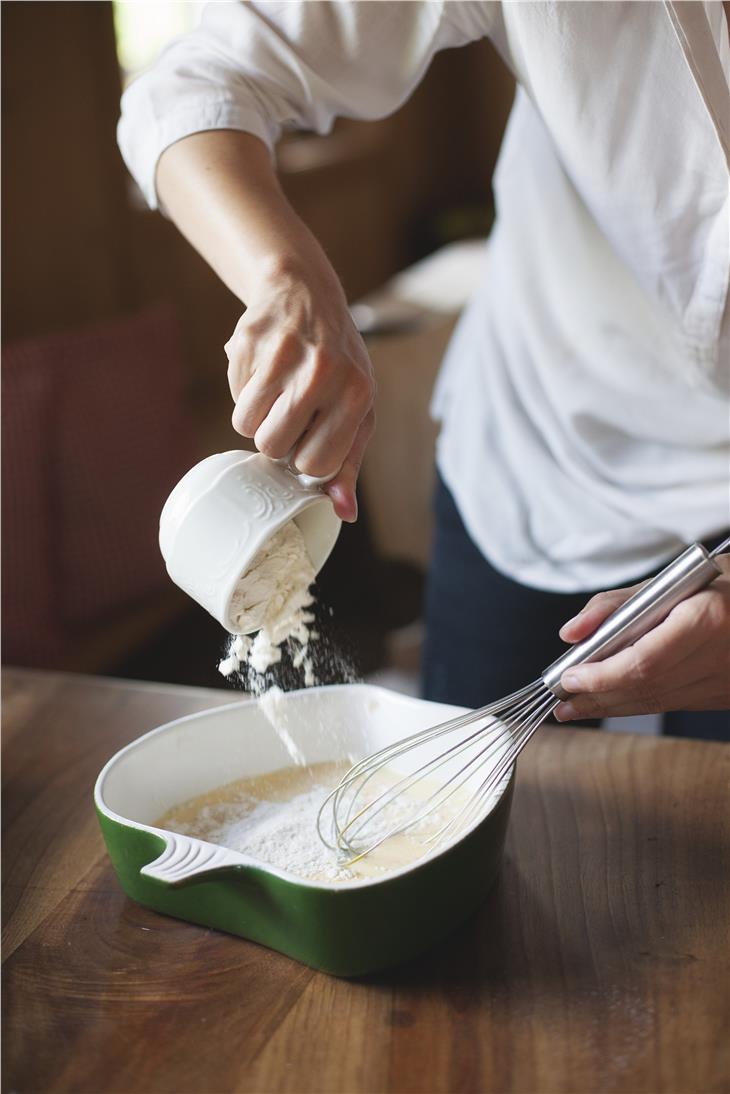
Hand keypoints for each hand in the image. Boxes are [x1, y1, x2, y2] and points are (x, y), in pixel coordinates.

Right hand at [225, 257, 374, 522]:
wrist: (305, 292)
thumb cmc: (338, 363)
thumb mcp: (357, 408)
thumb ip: (349, 461)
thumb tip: (344, 513)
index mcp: (357, 393)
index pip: (316, 464)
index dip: (305, 460)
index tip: (308, 442)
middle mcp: (323, 372)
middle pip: (274, 448)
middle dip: (276, 441)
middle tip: (289, 415)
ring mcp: (283, 354)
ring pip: (246, 426)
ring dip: (255, 418)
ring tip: (276, 394)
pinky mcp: (248, 340)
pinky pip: (234, 396)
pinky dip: (244, 392)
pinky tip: (263, 372)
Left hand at [554, 554, 729, 720]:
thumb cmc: (725, 583)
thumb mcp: (672, 578)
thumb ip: (617, 604)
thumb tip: (571, 633)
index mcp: (707, 618)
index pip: (643, 662)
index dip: (601, 676)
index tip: (569, 677)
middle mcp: (720, 656)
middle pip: (647, 688)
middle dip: (598, 696)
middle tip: (561, 700)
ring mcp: (726, 681)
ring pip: (659, 702)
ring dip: (613, 706)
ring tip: (575, 707)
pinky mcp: (724, 694)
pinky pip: (674, 702)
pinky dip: (638, 702)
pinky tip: (612, 702)